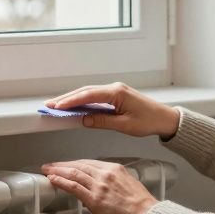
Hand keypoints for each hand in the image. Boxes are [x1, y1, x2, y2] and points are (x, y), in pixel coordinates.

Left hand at [41, 159, 157, 213]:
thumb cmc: (140, 205)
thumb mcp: (128, 185)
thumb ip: (112, 183)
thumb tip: (99, 188)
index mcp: (114, 169)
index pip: (89, 163)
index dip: (75, 163)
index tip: (66, 164)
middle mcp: (105, 174)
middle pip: (79, 165)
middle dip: (62, 165)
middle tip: (51, 165)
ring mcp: (99, 186)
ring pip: (74, 174)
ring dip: (58, 171)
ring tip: (47, 170)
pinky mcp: (94, 199)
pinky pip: (74, 187)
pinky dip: (61, 182)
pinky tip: (53, 180)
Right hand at [45, 82, 180, 139]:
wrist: (164, 118)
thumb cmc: (149, 121)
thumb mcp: (125, 125)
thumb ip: (103, 121)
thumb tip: (85, 120)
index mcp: (117, 93)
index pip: (88, 95)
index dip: (71, 101)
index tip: (57, 106)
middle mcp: (114, 88)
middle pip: (85, 92)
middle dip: (66, 99)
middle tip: (50, 105)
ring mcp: (115, 91)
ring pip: (89, 93)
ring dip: (73, 99)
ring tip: (57, 106)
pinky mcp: (116, 96)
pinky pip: (95, 97)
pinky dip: (83, 101)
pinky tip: (74, 107)